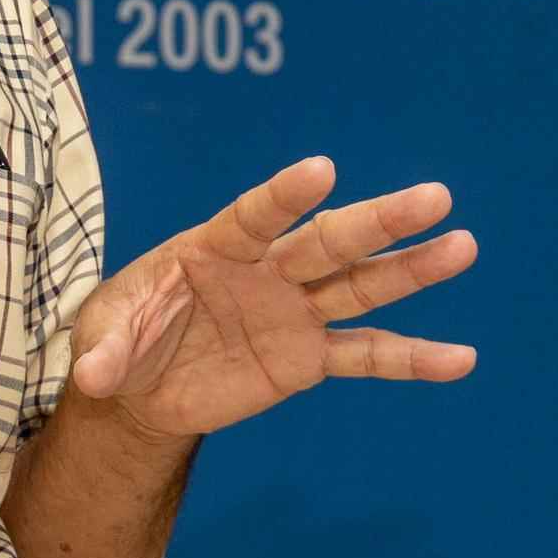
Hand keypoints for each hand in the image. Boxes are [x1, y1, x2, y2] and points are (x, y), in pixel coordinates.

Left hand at [67, 155, 478, 442]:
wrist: (143, 387)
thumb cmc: (123, 338)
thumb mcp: (103, 339)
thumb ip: (105, 349)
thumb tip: (94, 377)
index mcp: (215, 246)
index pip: (255, 215)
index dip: (286, 195)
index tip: (322, 171)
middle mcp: (267, 269)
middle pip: (329, 241)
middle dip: (379, 221)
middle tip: (435, 196)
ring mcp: (295, 311)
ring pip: (361, 284)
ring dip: (412, 269)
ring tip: (463, 246)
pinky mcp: (310, 357)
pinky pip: (367, 355)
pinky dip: (412, 359)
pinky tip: (461, 360)